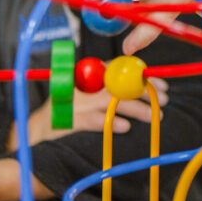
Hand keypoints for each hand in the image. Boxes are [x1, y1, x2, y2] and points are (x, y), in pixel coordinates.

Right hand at [6, 78, 168, 151]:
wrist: (37, 131)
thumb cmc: (69, 110)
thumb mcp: (88, 92)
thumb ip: (109, 87)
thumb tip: (144, 87)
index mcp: (89, 75)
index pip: (121, 70)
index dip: (143, 76)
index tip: (162, 85)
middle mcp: (85, 85)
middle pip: (121, 84)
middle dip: (146, 91)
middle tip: (164, 101)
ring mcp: (78, 103)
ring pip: (114, 102)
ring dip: (138, 109)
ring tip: (154, 116)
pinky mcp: (71, 122)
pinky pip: (96, 121)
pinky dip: (112, 123)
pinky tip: (125, 127)